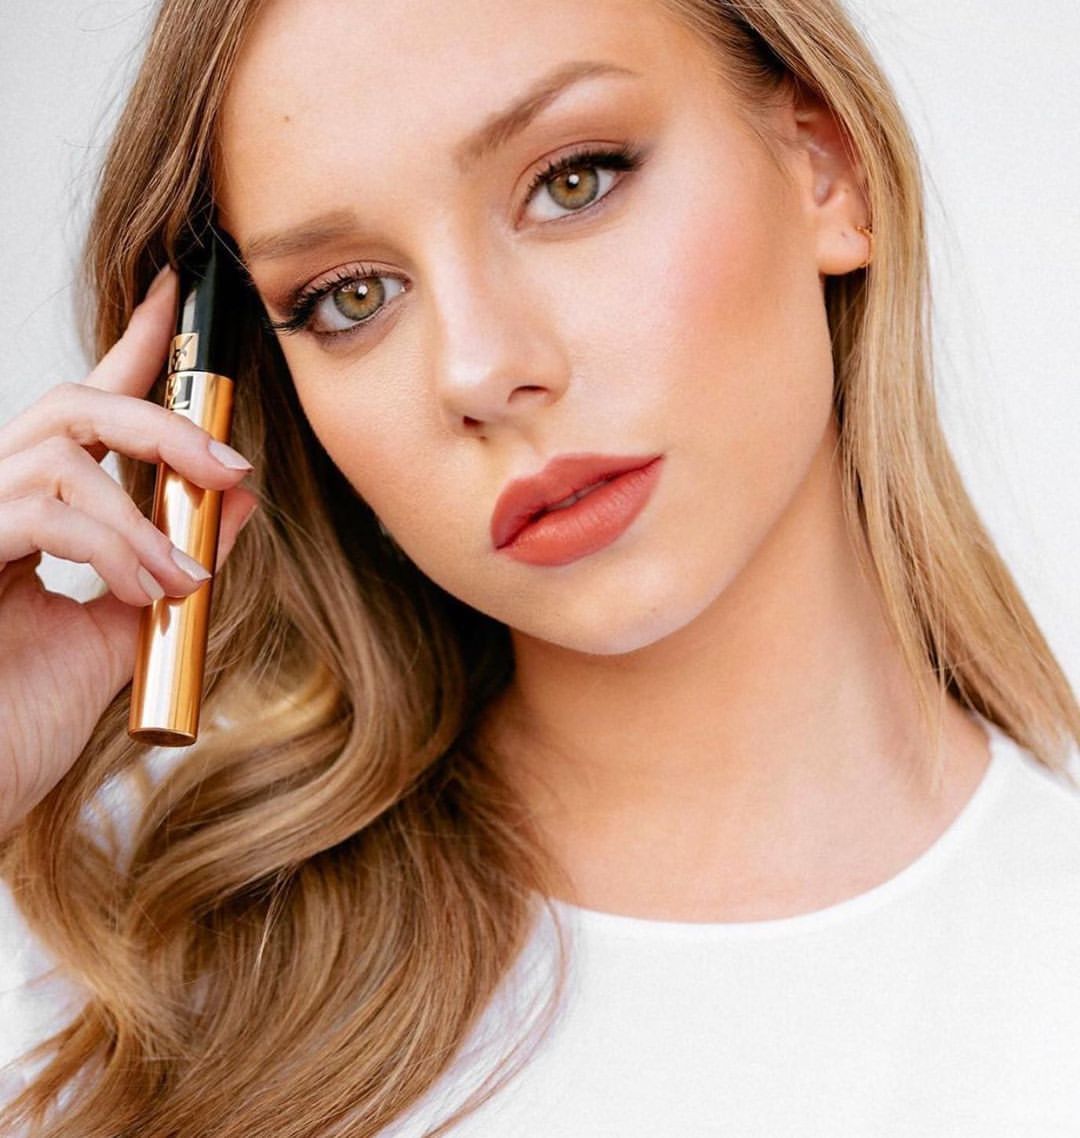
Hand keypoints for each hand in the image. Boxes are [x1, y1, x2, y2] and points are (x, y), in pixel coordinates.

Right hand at [0, 268, 259, 834]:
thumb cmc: (19, 721)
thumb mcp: (123, 633)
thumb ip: (175, 564)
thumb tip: (239, 504)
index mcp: (33, 510)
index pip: (87, 405)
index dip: (133, 344)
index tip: (178, 293)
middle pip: (75, 406)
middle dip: (164, 426)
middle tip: (231, 469)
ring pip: (62, 454)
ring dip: (144, 513)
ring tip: (182, 578)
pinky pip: (44, 508)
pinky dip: (113, 544)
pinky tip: (145, 591)